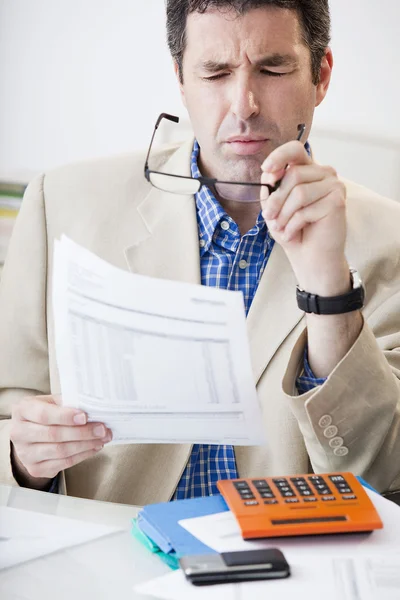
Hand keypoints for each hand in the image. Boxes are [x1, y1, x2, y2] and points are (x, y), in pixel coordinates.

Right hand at [10, 395, 111, 487]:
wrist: (30, 434)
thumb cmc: (45, 413)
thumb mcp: (52, 402)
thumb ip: (67, 403)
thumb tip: (92, 408)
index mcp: (22, 410)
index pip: (44, 415)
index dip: (66, 416)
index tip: (85, 417)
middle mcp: (19, 433)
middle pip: (54, 435)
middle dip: (82, 432)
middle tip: (102, 429)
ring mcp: (25, 454)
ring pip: (61, 451)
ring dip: (86, 445)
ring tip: (102, 438)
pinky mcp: (35, 468)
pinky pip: (63, 463)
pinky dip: (82, 455)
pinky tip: (93, 447)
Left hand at [260, 141, 348, 295]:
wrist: (309, 255)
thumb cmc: (291, 229)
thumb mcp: (274, 205)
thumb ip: (271, 186)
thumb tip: (269, 172)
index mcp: (308, 169)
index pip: (295, 150)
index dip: (279, 156)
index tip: (266, 169)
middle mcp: (324, 173)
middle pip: (293, 174)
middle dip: (276, 199)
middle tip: (269, 217)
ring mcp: (334, 185)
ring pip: (299, 193)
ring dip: (284, 214)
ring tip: (281, 228)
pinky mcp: (338, 200)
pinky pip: (307, 209)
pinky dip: (293, 225)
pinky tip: (292, 233)